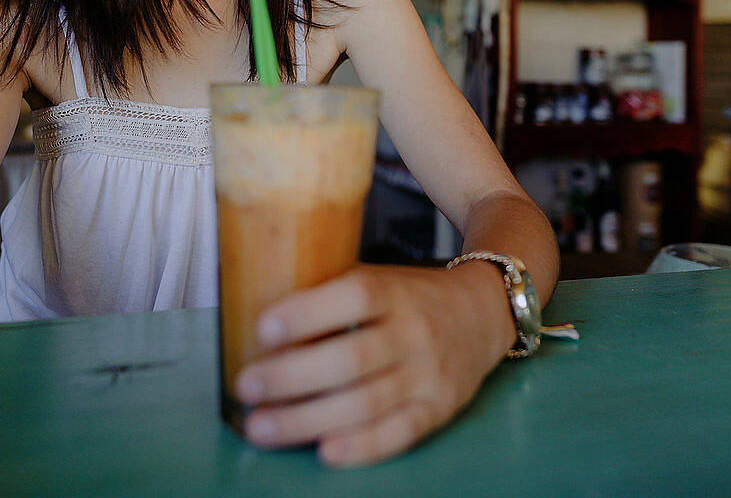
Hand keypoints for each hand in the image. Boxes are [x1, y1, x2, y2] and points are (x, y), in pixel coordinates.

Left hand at [233, 262, 513, 466]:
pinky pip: (399, 433)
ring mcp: (429, 374)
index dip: (308, 313)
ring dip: (308, 420)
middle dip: (291, 377)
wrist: (483, 312)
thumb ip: (332, 297)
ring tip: (262, 427)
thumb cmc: (411, 297)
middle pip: (352, 358)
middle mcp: (415, 332)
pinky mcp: (439, 409)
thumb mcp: (378, 279)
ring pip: (367, 403)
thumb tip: (259, 323)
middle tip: (247, 386)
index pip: (354, 296)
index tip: (263, 329)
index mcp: (395, 292)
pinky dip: (361, 447)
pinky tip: (325, 452)